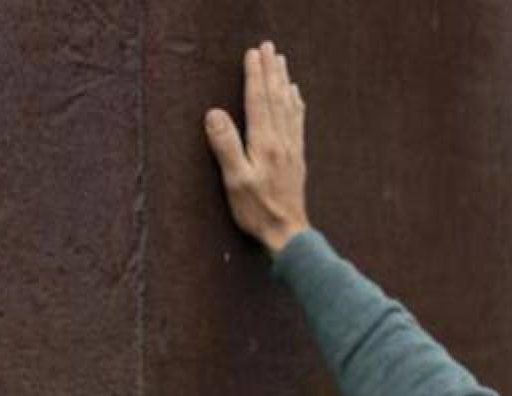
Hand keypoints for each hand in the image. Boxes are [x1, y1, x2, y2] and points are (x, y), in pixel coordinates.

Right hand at [205, 41, 309, 254]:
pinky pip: (298, 122)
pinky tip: (296, 96)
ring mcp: (292, 149)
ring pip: (289, 107)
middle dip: (271, 71)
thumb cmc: (257, 210)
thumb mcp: (235, 179)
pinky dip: (296, 104)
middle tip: (269, 47)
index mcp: (265, 143)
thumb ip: (225, 146)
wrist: (288, 233)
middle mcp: (282, 141)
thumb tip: (214, 113)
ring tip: (282, 62)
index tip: (252, 53)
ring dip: (284, 82)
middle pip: (276, 98)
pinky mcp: (297, 158)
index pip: (258, 101)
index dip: (255, 76)